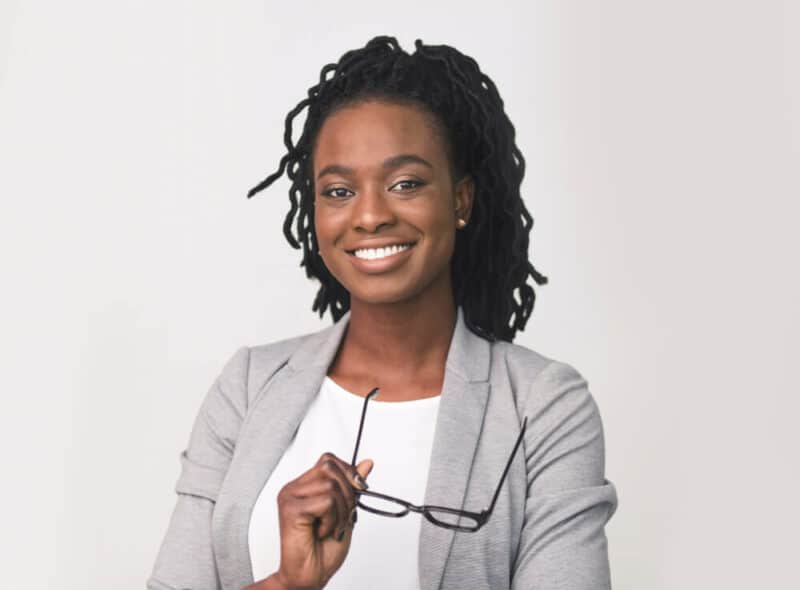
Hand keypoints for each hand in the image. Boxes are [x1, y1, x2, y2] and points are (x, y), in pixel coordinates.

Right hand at [274, 452, 373, 589]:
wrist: (310, 577)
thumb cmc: (323, 550)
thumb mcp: (346, 512)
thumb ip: (353, 487)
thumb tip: (367, 463)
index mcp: (304, 485)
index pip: (329, 460)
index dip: (348, 472)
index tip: (357, 490)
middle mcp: (294, 488)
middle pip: (330, 467)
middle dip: (347, 493)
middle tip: (342, 517)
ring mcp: (290, 497)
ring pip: (330, 485)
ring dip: (340, 512)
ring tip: (331, 528)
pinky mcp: (291, 509)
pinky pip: (326, 502)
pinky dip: (332, 520)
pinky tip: (322, 532)